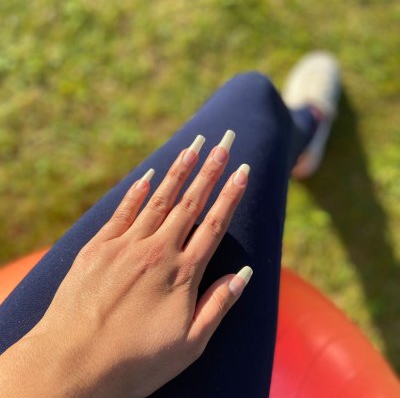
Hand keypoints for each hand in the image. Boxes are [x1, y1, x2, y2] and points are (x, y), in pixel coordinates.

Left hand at [4, 130, 252, 397]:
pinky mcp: (99, 247)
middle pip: (190, 203)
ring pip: (160, 200)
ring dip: (178, 171)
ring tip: (193, 146)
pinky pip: (123, 211)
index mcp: (183, 273)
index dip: (231, 195)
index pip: (214, 224)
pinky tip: (149, 175)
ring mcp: (126, 246)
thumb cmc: (135, 361)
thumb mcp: (190, 345)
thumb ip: (218, 305)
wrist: (72, 365)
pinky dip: (137, 191)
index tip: (243, 170)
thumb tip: (244, 274)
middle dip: (210, 170)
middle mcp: (158, 251)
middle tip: (223, 142)